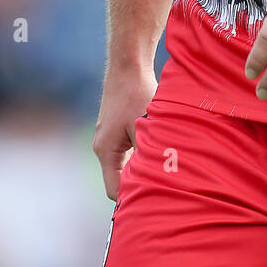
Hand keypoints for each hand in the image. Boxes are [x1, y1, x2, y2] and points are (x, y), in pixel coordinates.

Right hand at [92, 62, 157, 199]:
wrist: (128, 65)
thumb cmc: (137, 94)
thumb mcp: (146, 127)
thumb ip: (147, 155)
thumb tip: (156, 179)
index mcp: (106, 151)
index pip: (114, 190)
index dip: (132, 199)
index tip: (154, 201)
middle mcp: (103, 147)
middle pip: (119, 179)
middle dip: (138, 185)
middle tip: (163, 190)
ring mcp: (109, 137)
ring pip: (125, 165)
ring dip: (141, 168)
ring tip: (163, 172)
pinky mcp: (116, 128)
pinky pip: (127, 151)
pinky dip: (141, 155)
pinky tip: (158, 151)